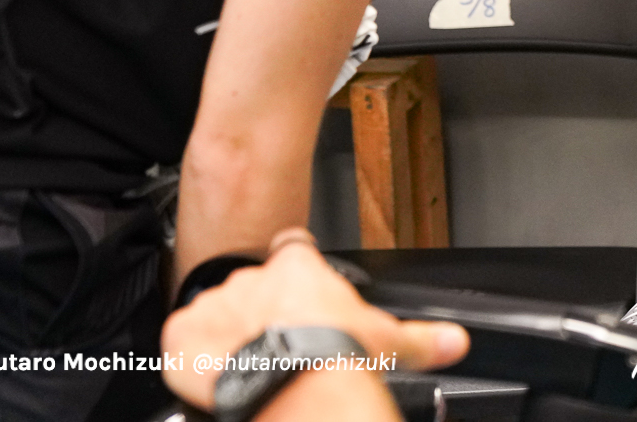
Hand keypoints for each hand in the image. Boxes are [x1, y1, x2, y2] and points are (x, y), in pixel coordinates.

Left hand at [162, 229, 468, 409]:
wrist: (293, 386)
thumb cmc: (336, 358)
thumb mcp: (388, 341)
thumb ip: (424, 337)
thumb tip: (457, 341)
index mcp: (297, 268)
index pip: (292, 250)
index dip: (296, 271)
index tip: (302, 295)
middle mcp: (251, 278)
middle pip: (252, 287)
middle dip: (262, 313)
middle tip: (280, 346)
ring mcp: (214, 305)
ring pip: (216, 314)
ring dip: (226, 336)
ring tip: (249, 367)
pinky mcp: (181, 336)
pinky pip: (180, 342)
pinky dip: (191, 359)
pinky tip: (217, 376)